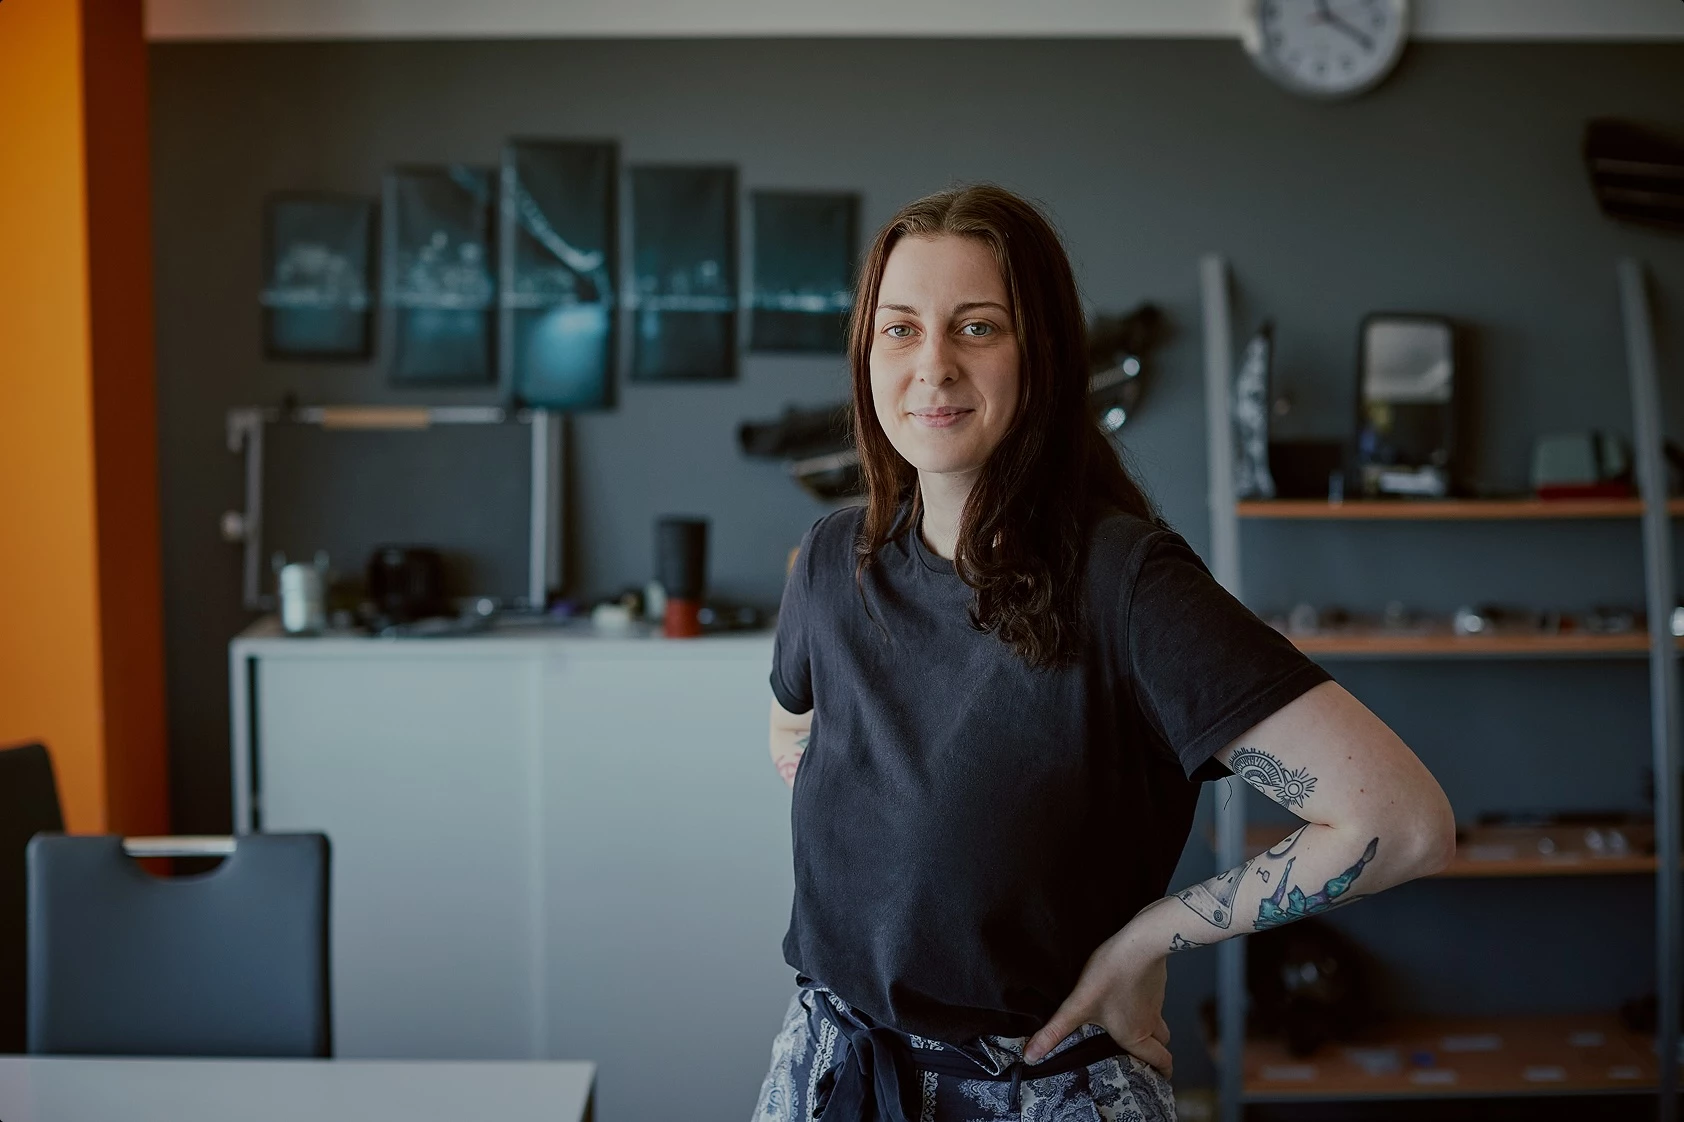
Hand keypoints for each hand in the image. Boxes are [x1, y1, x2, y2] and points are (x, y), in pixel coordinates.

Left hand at [1022, 926, 1172, 1077]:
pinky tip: (1127, 997)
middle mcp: (1150, 1022)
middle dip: (1156, 1052)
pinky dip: (1145, 1006)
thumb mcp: (1078, 1006)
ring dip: (1150, 1029)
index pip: (1161, 1060)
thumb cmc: (1111, 976)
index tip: (1159, 1078)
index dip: (1163, 1071)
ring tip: (1131, 1028)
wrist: (1139, 942)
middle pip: (1162, 1044)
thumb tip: (1030, 1057)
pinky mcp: (1155, 983)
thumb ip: (1055, 1031)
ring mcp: (1156, 1001)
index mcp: (1135, 1035)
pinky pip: (1154, 1002)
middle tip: (1143, 1055)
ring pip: (1159, 1022)